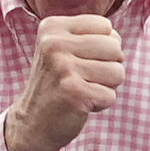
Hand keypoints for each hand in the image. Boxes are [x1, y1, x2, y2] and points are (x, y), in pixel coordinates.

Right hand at [3, 16, 122, 150]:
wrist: (31, 124)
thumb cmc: (56, 84)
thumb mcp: (63, 50)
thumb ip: (90, 37)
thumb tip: (118, 45)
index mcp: (52, 27)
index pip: (105, 26)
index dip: (103, 47)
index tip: (81, 61)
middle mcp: (55, 44)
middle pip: (115, 47)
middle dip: (108, 67)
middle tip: (83, 79)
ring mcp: (63, 68)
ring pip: (118, 72)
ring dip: (106, 87)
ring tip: (83, 90)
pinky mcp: (74, 93)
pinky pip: (111, 96)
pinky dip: (101, 104)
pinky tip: (80, 104)